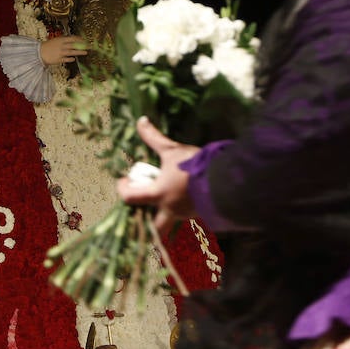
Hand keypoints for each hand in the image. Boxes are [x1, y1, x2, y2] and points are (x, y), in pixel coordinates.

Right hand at [40, 35, 87, 65]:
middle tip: (89, 46)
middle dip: (83, 46)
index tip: (86, 40)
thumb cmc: (49, 46)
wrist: (40, 52)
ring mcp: (60, 53)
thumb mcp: (56, 40)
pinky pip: (66, 59)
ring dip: (79, 52)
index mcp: (61, 40)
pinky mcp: (59, 59)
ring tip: (86, 52)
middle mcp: (62, 46)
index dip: (80, 39)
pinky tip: (74, 59)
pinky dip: (70, 59)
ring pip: (72, 52)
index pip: (73, 38)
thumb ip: (64, 40)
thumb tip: (74, 39)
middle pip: (74, 45)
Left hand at [116, 116, 199, 233]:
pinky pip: (186, 216)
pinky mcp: (200, 214)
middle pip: (153, 227)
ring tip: (166, 196)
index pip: (130, 198)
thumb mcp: (172, 150)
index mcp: (158, 194)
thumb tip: (140, 120)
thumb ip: (154, 137)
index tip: (124, 180)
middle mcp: (169, 209)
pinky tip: (185, 197)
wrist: (226, 179)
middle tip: (145, 207)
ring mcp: (185, 214)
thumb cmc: (194, 165)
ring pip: (170, 221)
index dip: (123, 189)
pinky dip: (181, 209)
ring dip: (165, 212)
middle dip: (147, 224)